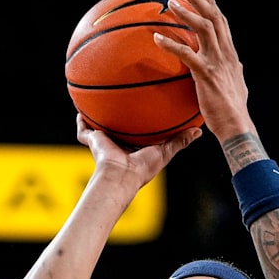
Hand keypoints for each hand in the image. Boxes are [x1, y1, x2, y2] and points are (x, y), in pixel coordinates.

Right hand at [75, 114, 200, 189]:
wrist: (120, 176)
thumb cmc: (143, 169)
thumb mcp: (165, 151)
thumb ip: (180, 141)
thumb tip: (198, 131)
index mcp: (134, 148)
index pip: (137, 134)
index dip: (140, 124)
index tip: (145, 111)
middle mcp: (118, 144)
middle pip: (118, 129)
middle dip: (119, 119)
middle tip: (122, 103)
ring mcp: (105, 143)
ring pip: (99, 128)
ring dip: (98, 117)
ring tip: (97, 102)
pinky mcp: (93, 141)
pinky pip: (84, 130)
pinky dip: (81, 122)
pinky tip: (80, 111)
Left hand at [154, 0, 254, 141]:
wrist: (236, 126)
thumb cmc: (233, 112)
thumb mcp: (237, 86)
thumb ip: (234, 73)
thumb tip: (236, 67)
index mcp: (231, 56)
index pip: (222, 24)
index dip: (213, 5)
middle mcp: (225, 54)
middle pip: (213, 18)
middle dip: (198, 0)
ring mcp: (216, 62)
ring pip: (202, 29)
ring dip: (185, 14)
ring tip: (170, 4)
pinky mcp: (205, 74)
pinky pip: (186, 53)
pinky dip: (170, 44)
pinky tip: (157, 38)